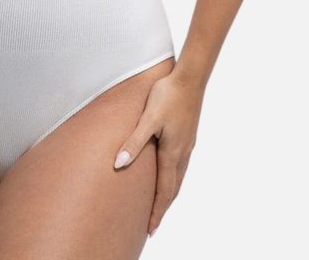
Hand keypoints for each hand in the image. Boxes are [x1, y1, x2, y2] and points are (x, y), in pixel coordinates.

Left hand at [113, 69, 203, 236]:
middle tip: (153, 225)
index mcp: (172, 152)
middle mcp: (182, 152)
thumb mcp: (147, 119)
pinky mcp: (188, 134)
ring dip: (169, 193)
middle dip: (163, 207)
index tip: (150, 229)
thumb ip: (133, 142)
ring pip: (179, 177)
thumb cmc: (167, 95)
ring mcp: (187, 144)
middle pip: (173, 188)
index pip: (164, 191)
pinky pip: (181, 164)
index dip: (157, 211)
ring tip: (160, 204)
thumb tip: (118, 165)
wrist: (190, 78)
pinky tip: (169, 173)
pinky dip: (174, 178)